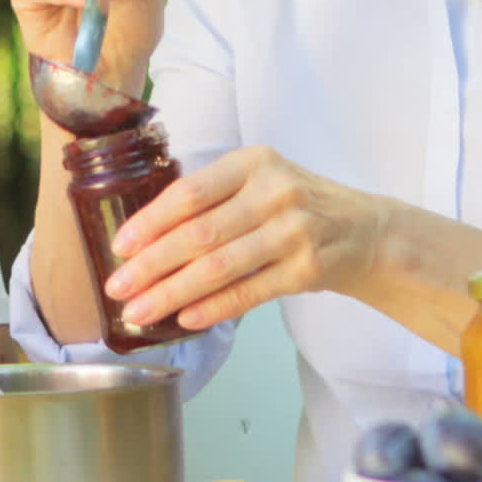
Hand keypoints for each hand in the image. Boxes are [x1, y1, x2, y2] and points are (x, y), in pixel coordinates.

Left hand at [104, 146, 383, 329]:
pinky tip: (185, 319)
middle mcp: (274, 192)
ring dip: (173, 293)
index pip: (191, 192)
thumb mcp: (260, 181)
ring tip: (139, 311)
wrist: (364, 230)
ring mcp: (294, 230)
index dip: (151, 221)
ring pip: (220, 267)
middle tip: (117, 287)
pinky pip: (249, 292)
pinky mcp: (307, 268)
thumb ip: (214, 198)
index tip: (120, 246)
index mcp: (253, 162)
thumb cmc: (297, 205)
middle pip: (200, 233)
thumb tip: (147, 236)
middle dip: (151, 264)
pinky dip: (213, 308)